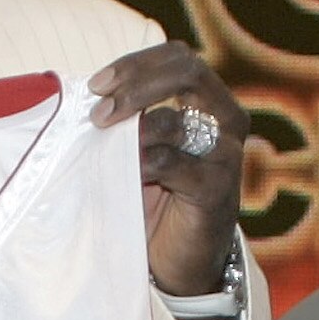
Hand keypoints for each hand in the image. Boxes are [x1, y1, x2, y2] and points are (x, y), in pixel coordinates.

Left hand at [87, 43, 248, 305]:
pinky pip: (171, 163)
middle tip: (99, 111)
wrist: (179, 261)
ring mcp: (226, 154)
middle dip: (135, 85)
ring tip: (104, 148)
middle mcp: (226, 120)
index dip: (136, 64)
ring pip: (174, 121)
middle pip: (187, 73)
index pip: (179, 58)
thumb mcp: (140, 147)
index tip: (97, 85)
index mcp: (210, 101)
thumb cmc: (156, 199)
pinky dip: (140, 163)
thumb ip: (129, 116)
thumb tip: (92, 92)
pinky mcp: (216, 189)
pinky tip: (125, 173)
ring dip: (130, 132)